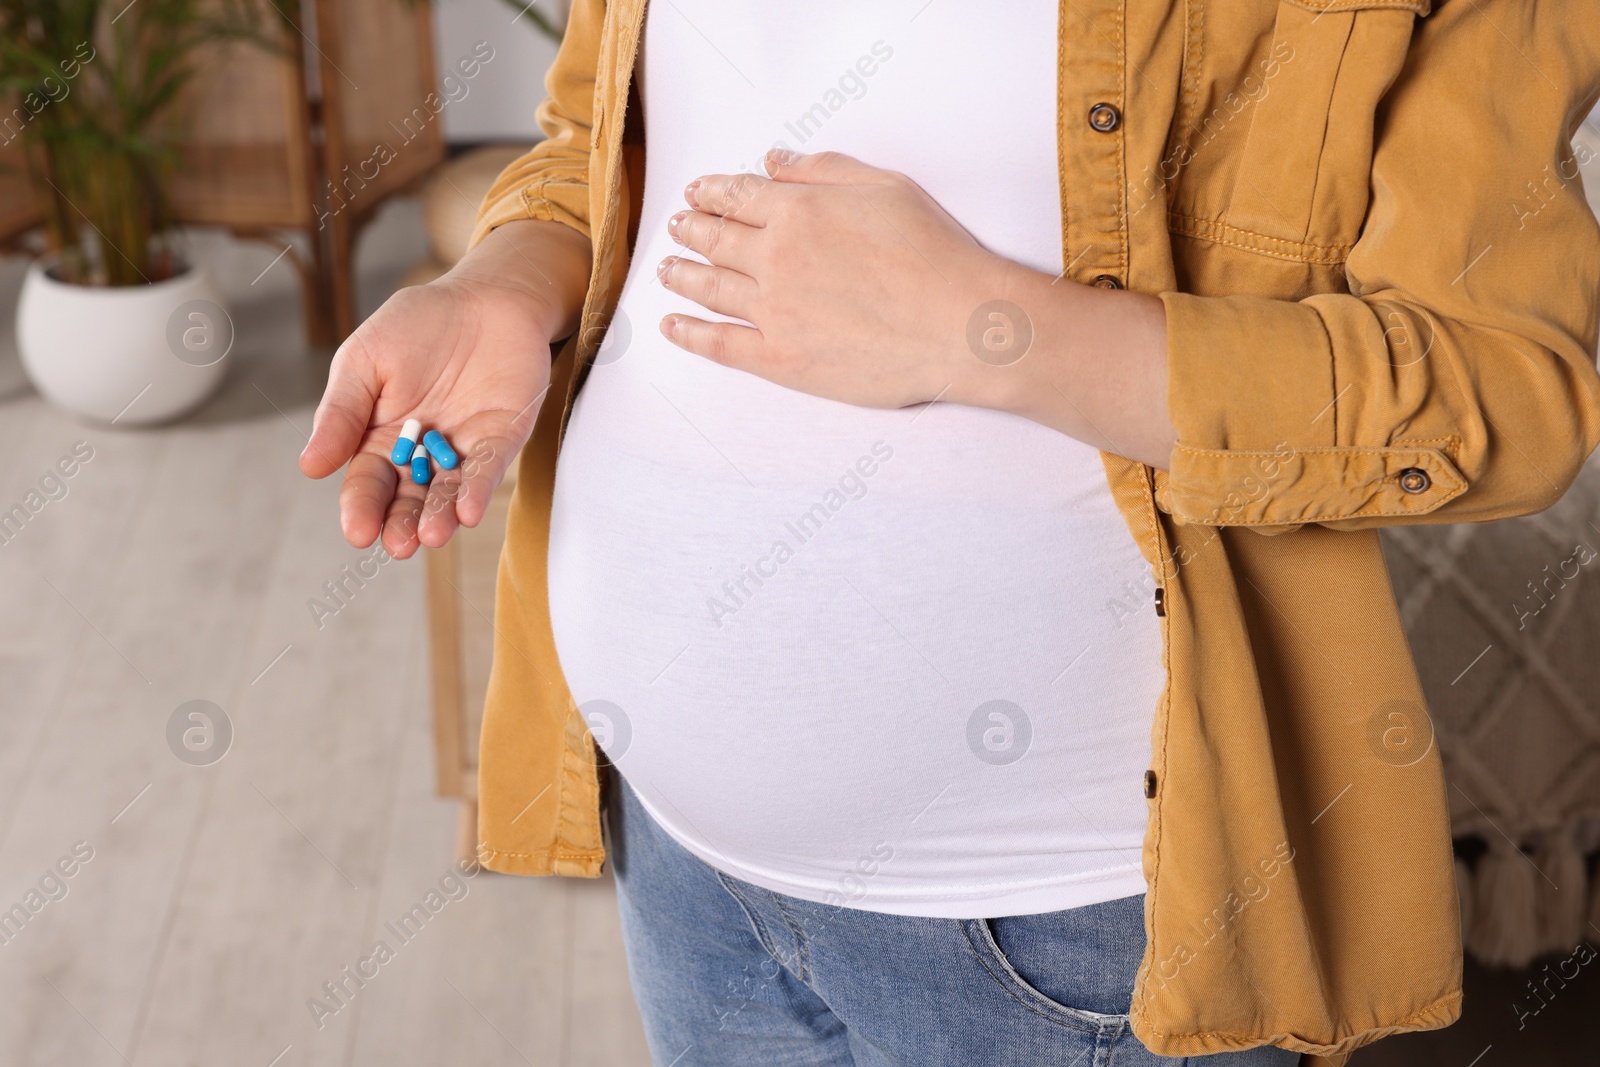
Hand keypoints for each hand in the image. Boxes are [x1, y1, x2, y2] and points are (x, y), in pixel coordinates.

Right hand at [299, 219, 590, 557]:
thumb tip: (309, 467)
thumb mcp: (364, 362)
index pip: (367, 483)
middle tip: (398, 544)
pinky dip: (477, 491)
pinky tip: (467, 513)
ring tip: (431, 536)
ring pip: (448, 493)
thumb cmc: (417, 326)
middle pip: (407, 498)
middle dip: (402, 523)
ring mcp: (463, 449)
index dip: (362, 507)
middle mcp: (421, 454)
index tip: (358, 531)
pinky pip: (487, 470)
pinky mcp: (501, 439)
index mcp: (380, 439)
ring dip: (440, 517)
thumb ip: (341, 413)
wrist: (484, 297)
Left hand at [656, 150, 1003, 407]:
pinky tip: (673, 326)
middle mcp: (774, 257)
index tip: (697, 193)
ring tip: (667, 271)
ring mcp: (773, 311)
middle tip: (677, 228)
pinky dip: (690, 334)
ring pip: (709, 289)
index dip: (712, 192)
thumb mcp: (884, 187)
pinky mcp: (780, 359)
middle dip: (691, 230)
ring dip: (683, 276)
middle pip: (716, 239)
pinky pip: (720, 345)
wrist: (958, 324)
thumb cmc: (934, 254)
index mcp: (797, 210)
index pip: (739, 196)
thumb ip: (823, 171)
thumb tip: (775, 160)